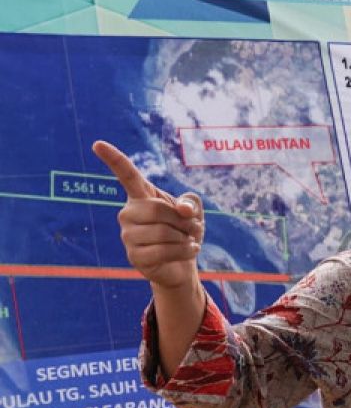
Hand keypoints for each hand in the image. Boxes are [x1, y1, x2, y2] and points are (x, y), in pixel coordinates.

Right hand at [92, 141, 204, 288]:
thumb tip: (183, 210)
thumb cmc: (185, 231)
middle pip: (157, 209)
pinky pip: (163, 251)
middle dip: (183, 220)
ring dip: (186, 237)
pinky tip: (189, 250)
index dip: (114, 159)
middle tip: (194, 227)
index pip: (127, 175)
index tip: (98, 144)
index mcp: (141, 197)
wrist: (183, 263)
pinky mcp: (134, 257)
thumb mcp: (193, 211)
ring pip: (163, 232)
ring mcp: (128, 236)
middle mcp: (128, 214)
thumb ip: (191, 202)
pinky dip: (184, 251)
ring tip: (189, 240)